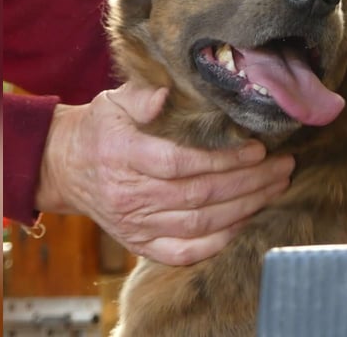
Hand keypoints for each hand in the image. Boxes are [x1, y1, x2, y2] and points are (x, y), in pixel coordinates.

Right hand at [36, 82, 294, 265]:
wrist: (64, 167)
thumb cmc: (99, 129)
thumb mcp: (112, 102)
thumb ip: (141, 96)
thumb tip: (164, 95)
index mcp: (123, 154)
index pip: (180, 163)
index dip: (223, 160)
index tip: (257, 150)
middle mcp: (129, 194)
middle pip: (199, 195)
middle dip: (249, 183)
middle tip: (282, 168)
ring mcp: (135, 224)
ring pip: (199, 224)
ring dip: (244, 208)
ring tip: (276, 189)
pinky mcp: (138, 243)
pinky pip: (183, 251)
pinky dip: (217, 242)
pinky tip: (246, 222)